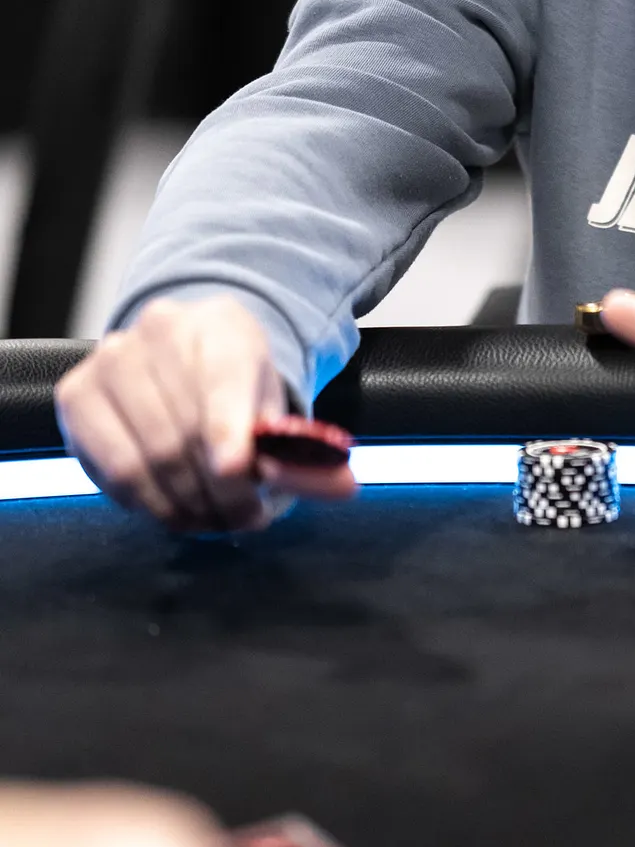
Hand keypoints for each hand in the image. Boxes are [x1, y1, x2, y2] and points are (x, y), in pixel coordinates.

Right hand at [56, 297, 354, 532]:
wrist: (184, 351)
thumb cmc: (236, 386)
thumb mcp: (278, 411)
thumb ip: (306, 455)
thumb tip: (345, 489)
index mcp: (223, 327)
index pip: (225, 381)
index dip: (228, 432)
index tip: (238, 474)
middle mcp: (161, 331)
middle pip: (186, 434)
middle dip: (218, 492)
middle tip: (242, 519)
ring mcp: (112, 359)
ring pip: (146, 456)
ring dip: (184, 505)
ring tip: (210, 518)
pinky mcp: (78, 395)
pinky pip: (112, 470)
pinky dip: (146, 502)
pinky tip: (172, 507)